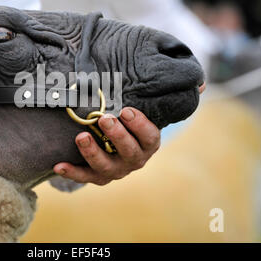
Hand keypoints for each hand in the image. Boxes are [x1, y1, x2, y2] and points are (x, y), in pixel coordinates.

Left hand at [53, 83, 205, 185]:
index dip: (140, 126)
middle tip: (104, 119)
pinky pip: (84, 177)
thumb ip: (167, 97)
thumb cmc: (131, 124)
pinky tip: (59, 165)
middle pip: (130, 153)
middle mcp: (134, 160)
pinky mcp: (96, 176)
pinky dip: (72, 172)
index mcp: (149, 144)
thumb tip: (202, 83)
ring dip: (93, 153)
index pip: (150, 137)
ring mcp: (115, 171)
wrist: (114, 147)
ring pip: (106, 167)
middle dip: (117, 136)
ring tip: (81, 136)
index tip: (127, 110)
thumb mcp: (148, 110)